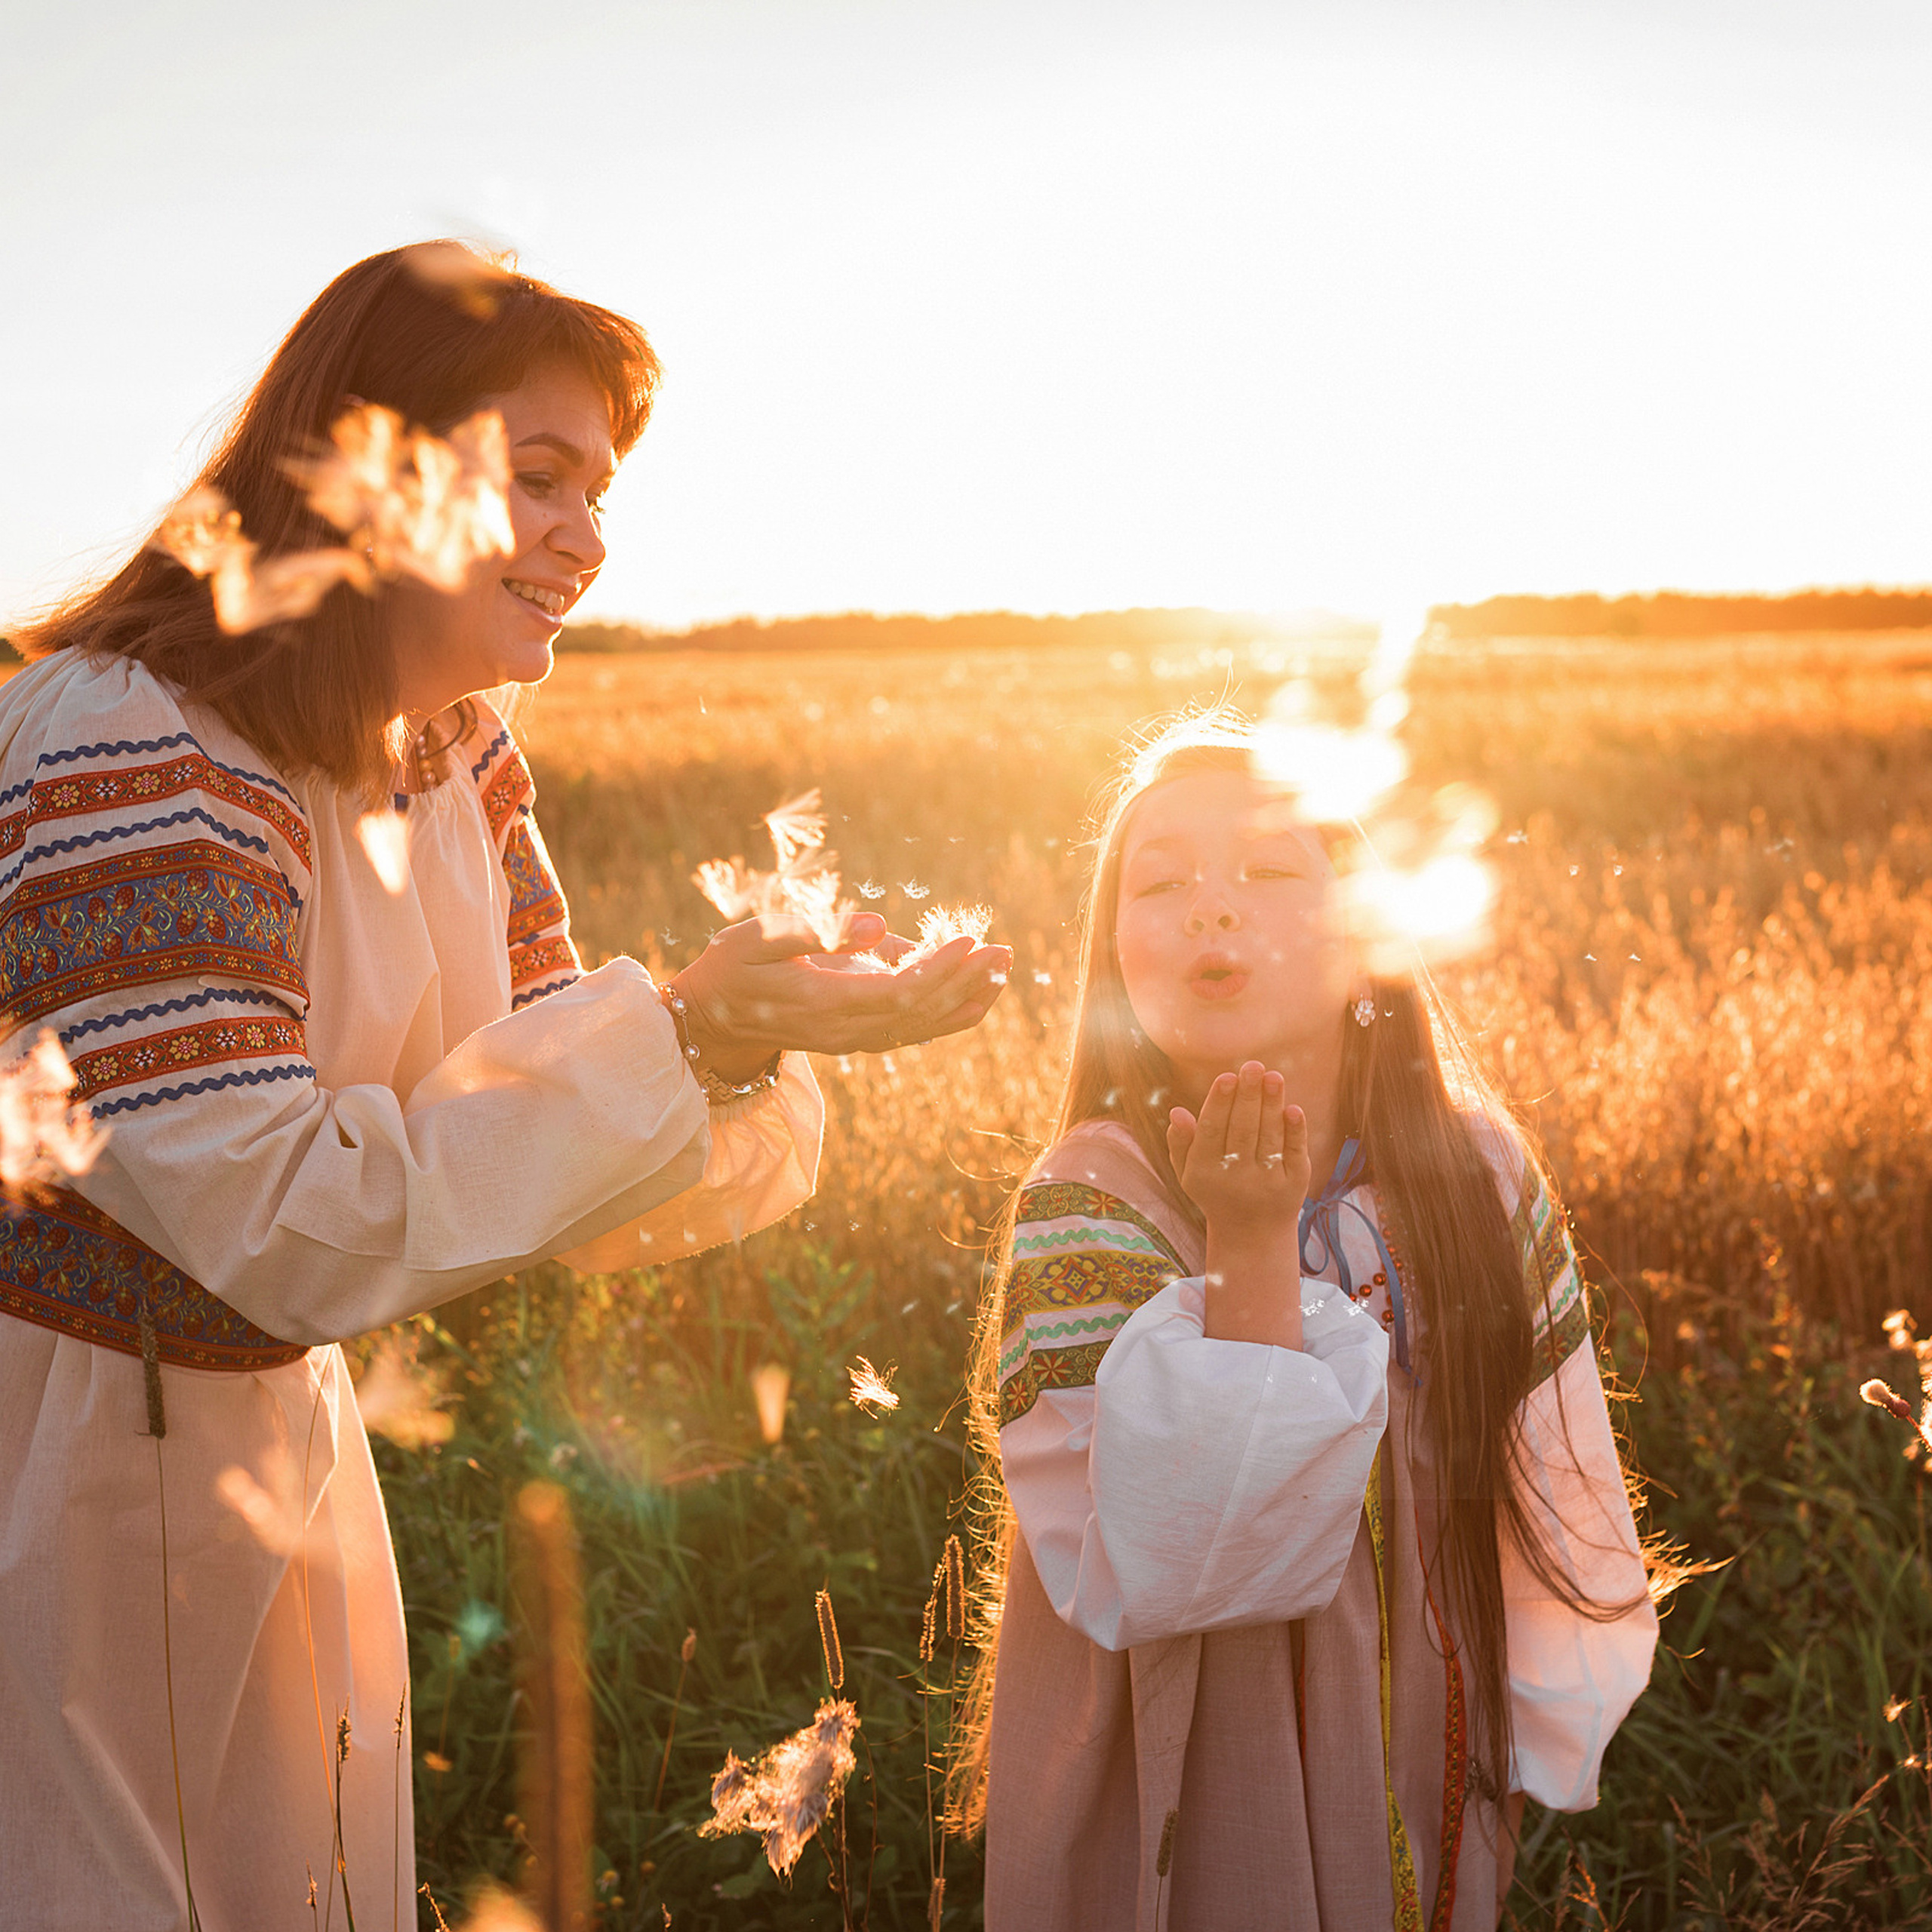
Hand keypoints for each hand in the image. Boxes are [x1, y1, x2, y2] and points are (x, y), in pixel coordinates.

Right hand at [670, 910, 1011, 1077]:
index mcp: (824, 1001)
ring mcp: (853, 1040)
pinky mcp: (857, 1039)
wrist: (711, 1019)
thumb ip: (817, 931)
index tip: (970, 938)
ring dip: (966, 999)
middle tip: (1004, 949)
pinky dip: (949, 1016)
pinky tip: (978, 998)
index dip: (938, 968)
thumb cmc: (732, 967)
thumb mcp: (759, 939)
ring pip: (922, 1026)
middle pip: (920, 1009)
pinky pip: (913, 1032)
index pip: (896, 989)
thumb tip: (880, 924)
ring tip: (1003, 969)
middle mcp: (845, 1030)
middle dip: (965, 979)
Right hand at [1166, 1061, 1311, 1345]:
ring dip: (1272, 1105)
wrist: (1252, 1234)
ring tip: (1274, 1076)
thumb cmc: (1216, 1191)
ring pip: (1269, 1137)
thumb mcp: (1190, 1173)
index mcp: (1205, 1172)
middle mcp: (1235, 1179)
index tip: (1227, 1076)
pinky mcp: (1294, 1186)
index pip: (1212, 1131)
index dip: (1219, 1103)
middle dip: (1248, 1096)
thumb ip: (1181, 1144)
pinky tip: (1293, 1109)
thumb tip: (1177, 1112)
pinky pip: (1294, 1154)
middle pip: (1243, 1130)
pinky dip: (1295, 1132)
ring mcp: (1266, 1183)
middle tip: (1253, 1066)